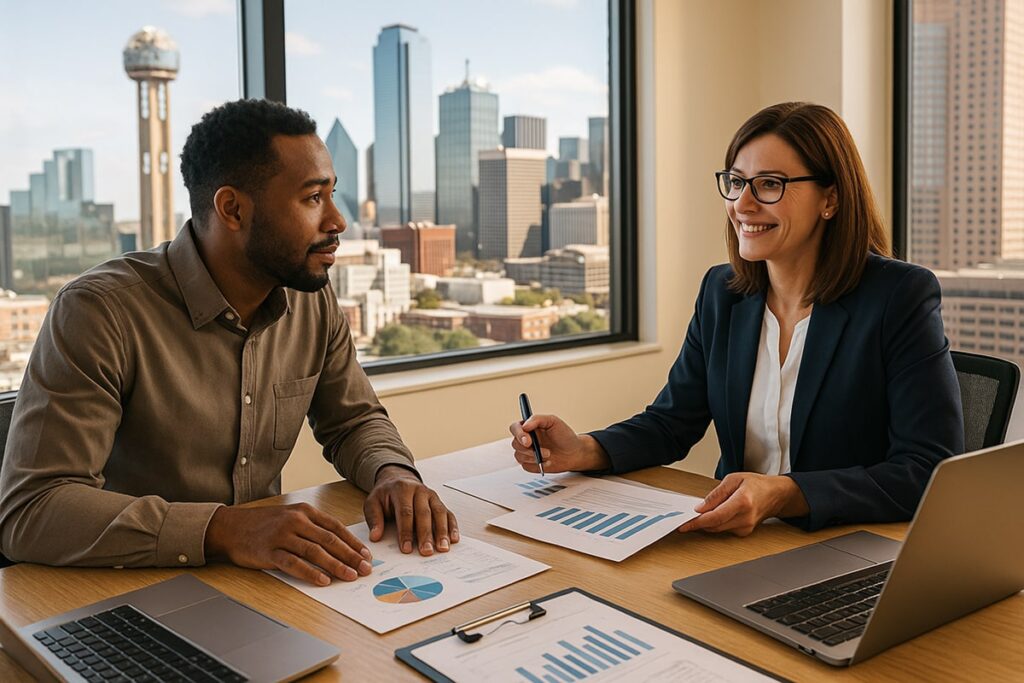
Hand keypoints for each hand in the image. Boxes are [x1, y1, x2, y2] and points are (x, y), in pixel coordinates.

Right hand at [204, 503, 372, 585]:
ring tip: (350, 576)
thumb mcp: (291, 516)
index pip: (336, 527)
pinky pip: (294, 563)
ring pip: (315, 552)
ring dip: (336, 565)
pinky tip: (323, 581)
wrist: (231, 526)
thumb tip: (340, 545)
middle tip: (365, 569)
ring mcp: (282, 535)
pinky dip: (310, 573)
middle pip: (329, 540)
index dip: (353, 542)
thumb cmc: (264, 524)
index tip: (366, 555)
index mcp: (305, 511)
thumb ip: (313, 527)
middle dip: (351, 556)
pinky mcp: (269, 551)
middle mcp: (296, 520)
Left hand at [364, 465, 459, 555]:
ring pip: (439, 513)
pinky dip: (452, 526)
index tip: (406, 549)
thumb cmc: (385, 495)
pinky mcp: (439, 502)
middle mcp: (419, 491)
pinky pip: (448, 514)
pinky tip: (454, 539)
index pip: (405, 512)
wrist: (398, 479)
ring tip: (442, 548)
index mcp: (402, 489)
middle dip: (425, 534)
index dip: (406, 531)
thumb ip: (374, 519)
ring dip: (442, 532)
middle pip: (424, 514)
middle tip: (426, 552)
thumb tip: (375, 537)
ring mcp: (432, 496)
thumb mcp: (373, 502)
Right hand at [509, 415, 611, 473]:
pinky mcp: (530, 464)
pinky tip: (547, 462)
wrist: (574, 453)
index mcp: (530, 427)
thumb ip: (538, 419)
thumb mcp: (554, 421)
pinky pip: (525, 466)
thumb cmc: (565, 436)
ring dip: (534, 457)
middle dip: (529, 449)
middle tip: (544, 451)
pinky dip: (536, 465)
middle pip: (515, 443)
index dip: (519, 434)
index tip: (528, 441)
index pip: (515, 428)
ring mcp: (527, 452)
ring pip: (519, 456)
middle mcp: (526, 439)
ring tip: (549, 455)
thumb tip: (524, 425)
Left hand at [677, 473, 809, 535]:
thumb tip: (700, 507)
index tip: (684, 524)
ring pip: (717, 529)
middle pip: (714, 526)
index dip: (697, 522)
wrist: (776, 495)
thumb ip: (716, 494)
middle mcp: (745, 518)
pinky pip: (723, 529)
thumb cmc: (757, 484)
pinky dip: (715, 523)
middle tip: (684, 520)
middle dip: (697, 523)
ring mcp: (746, 527)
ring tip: (697, 515)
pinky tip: (711, 516)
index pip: (715, 517)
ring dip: (705, 523)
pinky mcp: (744, 532)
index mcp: (742, 502)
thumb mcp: (734, 479)